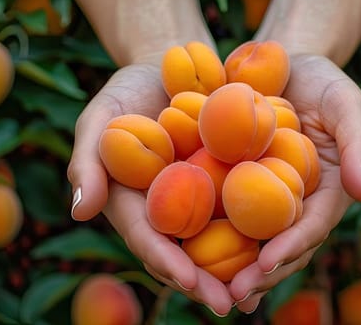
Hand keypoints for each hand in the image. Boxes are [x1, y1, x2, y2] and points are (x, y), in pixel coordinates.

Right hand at [66, 63, 234, 315]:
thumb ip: (85, 162)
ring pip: (213, 244)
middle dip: (203, 283)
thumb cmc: (127, 90)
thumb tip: (80, 213)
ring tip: (254, 295)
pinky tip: (279, 249)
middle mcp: (165, 211)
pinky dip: (257, 234)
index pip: (147, 239)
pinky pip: (241, 213)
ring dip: (233, 272)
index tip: (188, 281)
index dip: (166, 262)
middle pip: (183, 253)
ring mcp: (197, 201)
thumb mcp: (99, 116)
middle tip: (228, 305)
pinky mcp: (226, 185)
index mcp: (132, 205)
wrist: (173, 61)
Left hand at [228, 54, 360, 312]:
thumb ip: (359, 146)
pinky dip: (205, 237)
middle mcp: (294, 205)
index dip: (290, 248)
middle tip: (233, 294)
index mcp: (326, 194)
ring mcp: (262, 199)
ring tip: (207, 290)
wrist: (280, 61)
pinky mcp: (232, 187)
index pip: (310, 228)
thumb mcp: (348, 105)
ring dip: (230, 269)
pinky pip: (219, 215)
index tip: (267, 263)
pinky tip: (180, 254)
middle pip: (278, 247)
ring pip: (247, 242)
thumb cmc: (323, 83)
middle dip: (258, 274)